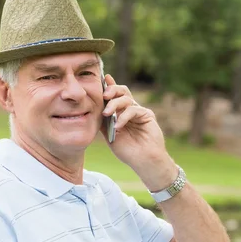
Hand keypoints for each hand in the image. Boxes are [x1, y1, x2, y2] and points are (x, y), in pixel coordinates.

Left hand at [101, 75, 177, 190]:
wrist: (143, 162)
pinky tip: (118, 126)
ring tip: (106, 114)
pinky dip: (123, 116)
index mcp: (121, 113)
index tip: (100, 79)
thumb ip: (104, 122)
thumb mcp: (111, 136)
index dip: (108, 87)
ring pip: (126, 98)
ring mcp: (139, 112)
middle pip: (122, 91)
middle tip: (103, 95)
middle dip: (111, 90)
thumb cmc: (128, 152)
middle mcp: (130, 110)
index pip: (114, 97)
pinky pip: (133, 109)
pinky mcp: (147, 115)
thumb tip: (93, 110)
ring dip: (114, 104)